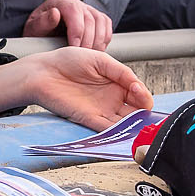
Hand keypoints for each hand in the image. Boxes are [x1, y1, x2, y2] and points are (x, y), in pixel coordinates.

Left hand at [0, 46, 151, 126]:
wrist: (44, 71)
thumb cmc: (68, 61)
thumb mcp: (100, 60)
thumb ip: (121, 72)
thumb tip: (138, 86)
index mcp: (117, 83)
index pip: (139, 95)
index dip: (143, 96)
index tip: (138, 92)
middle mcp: (112, 99)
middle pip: (135, 112)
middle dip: (144, 117)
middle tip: (150, 121)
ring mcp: (101, 110)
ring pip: (124, 123)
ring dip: (134, 128)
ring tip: (142, 131)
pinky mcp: (88, 120)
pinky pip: (107, 130)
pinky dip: (118, 134)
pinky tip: (127, 135)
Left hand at [21, 0, 112, 50]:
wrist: (43, 35)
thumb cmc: (39, 32)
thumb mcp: (34, 28)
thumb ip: (42, 22)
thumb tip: (55, 14)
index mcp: (60, 2)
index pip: (74, 11)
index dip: (77, 30)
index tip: (74, 47)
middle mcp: (75, 3)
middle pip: (90, 18)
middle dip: (88, 40)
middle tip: (82, 57)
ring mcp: (87, 9)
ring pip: (101, 21)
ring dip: (98, 41)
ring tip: (90, 56)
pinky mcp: (96, 17)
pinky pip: (106, 24)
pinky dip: (105, 38)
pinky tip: (96, 49)